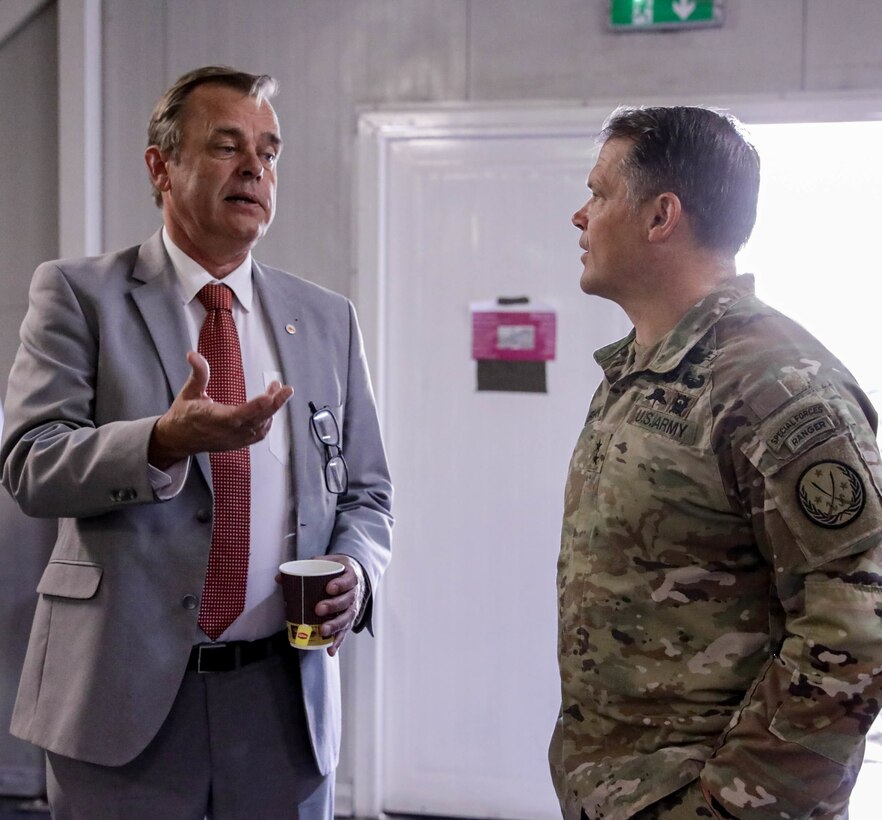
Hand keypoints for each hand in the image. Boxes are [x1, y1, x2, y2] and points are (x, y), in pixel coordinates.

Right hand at [148, 351, 292, 468]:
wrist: (178, 440)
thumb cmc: (183, 415)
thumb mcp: (188, 392)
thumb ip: (197, 374)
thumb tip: (193, 354)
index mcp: (211, 419)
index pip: (236, 415)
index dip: (254, 407)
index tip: (268, 397)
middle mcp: (225, 432)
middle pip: (255, 420)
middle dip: (274, 405)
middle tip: (286, 389)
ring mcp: (233, 440)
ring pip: (260, 427)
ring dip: (272, 409)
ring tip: (278, 390)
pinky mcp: (238, 443)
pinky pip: (258, 435)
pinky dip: (268, 421)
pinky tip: (271, 407)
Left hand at [315, 554, 365, 656]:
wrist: (354, 576)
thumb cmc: (337, 570)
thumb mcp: (327, 562)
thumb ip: (306, 567)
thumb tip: (279, 577)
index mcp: (351, 576)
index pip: (349, 580)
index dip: (340, 585)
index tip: (328, 588)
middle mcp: (355, 593)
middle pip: (347, 601)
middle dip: (334, 606)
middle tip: (318, 609)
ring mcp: (353, 608)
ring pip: (347, 618)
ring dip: (335, 625)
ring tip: (323, 630)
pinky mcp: (349, 620)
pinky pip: (345, 632)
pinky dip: (338, 642)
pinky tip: (330, 650)